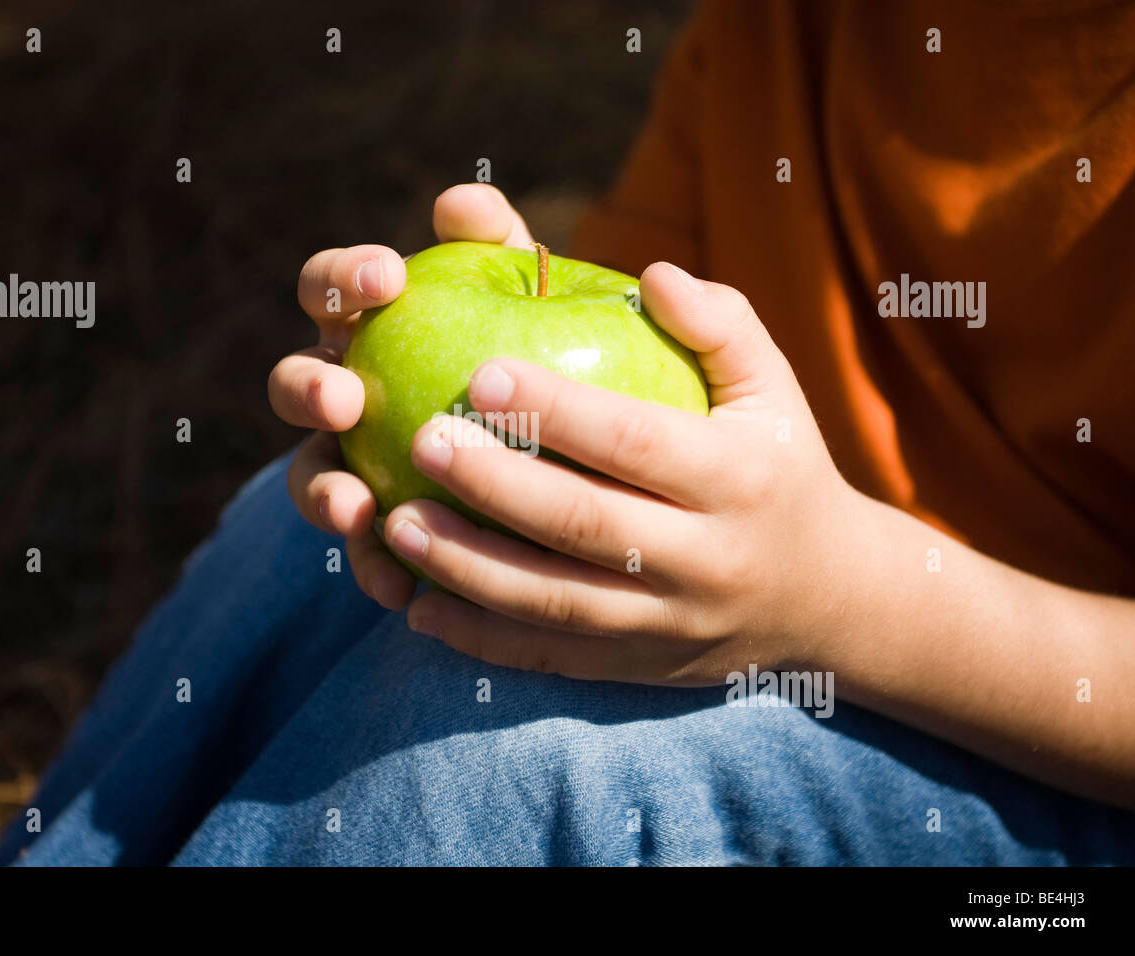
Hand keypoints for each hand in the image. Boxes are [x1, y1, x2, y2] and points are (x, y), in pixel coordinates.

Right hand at [268, 183, 534, 609]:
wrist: (589, 464)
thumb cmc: (561, 359)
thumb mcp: (547, 301)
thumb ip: (506, 248)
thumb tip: (460, 203)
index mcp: (374, 327)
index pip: (330, 289)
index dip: (341, 278)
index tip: (387, 277)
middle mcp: (350, 394)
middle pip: (296, 385)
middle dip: (307, 389)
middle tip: (344, 400)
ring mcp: (358, 468)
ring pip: (311, 478)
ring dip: (321, 492)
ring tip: (355, 509)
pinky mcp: (383, 536)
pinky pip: (364, 557)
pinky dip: (376, 570)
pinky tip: (405, 591)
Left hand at [385, 263, 863, 684]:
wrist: (829, 600)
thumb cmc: (781, 469)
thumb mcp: (774, 390)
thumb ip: (723, 324)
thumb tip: (652, 272)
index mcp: (738, 479)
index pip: (636, 441)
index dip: (558, 410)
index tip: (481, 373)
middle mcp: (706, 559)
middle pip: (585, 526)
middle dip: (496, 486)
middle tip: (421, 441)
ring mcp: (670, 625)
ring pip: (556, 602)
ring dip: (468, 567)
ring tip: (396, 525)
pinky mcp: (639, 668)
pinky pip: (552, 657)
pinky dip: (481, 638)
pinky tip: (418, 608)